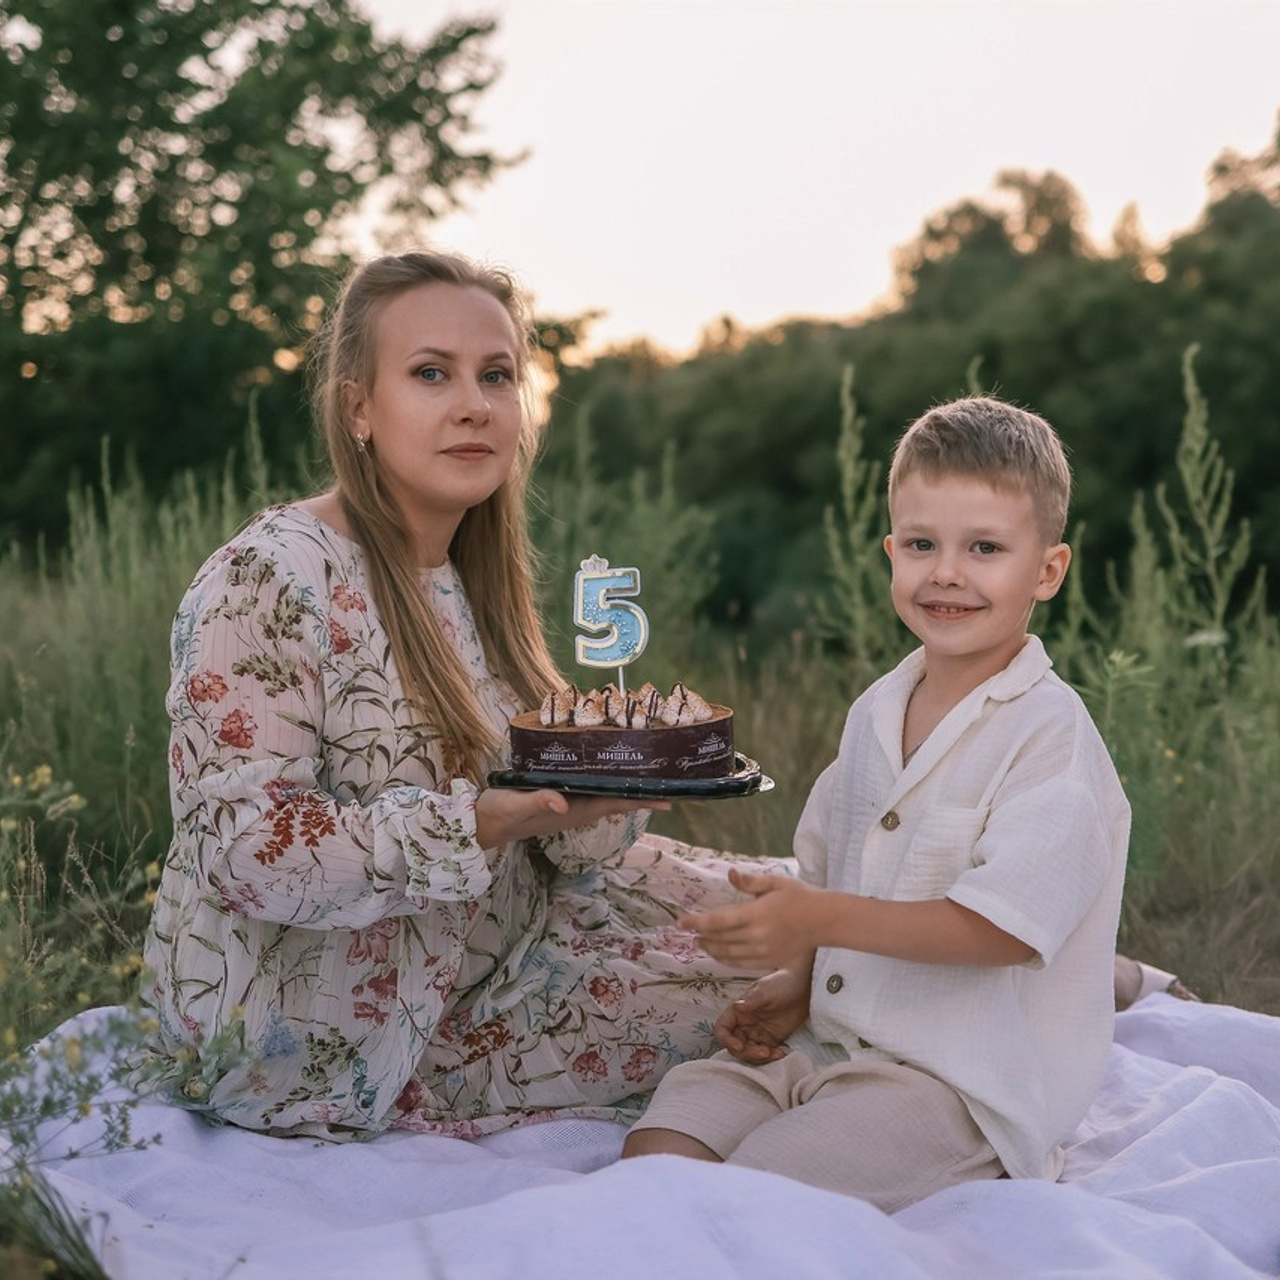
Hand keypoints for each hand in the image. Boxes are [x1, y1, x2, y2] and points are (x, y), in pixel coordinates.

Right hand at [474, 787, 665, 849]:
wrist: (479, 824)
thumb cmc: (498, 814)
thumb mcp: (516, 805)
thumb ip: (539, 802)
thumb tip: (564, 802)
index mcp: (572, 811)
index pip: (614, 804)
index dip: (641, 801)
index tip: (667, 797)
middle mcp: (576, 809)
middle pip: (616, 799)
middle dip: (641, 791)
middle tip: (668, 777)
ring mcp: (568, 804)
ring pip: (605, 794)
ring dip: (626, 785)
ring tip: (648, 771)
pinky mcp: (557, 797)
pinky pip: (589, 788)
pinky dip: (604, 779)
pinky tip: (609, 769)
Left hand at [679, 866, 828, 971]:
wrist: (824, 920)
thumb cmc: (800, 896)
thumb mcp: (775, 882)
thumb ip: (750, 882)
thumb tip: (730, 874)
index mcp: (756, 914)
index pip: (718, 920)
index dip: (697, 922)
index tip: (681, 922)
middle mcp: (757, 936)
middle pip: (720, 940)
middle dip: (702, 936)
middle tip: (689, 932)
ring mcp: (763, 951)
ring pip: (729, 954)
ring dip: (712, 950)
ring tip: (701, 944)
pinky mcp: (770, 961)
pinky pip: (742, 964)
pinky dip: (727, 960)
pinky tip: (720, 955)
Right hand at [715, 966, 811, 1063]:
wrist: (804, 987)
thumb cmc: (782, 983)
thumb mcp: (766, 990)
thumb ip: (752, 1000)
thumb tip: (736, 1006)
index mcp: (738, 1011)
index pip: (722, 1029)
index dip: (726, 1040)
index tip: (739, 1046)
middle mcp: (744, 1024)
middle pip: (735, 1046)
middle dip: (747, 1053)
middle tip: (764, 1052)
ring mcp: (757, 1033)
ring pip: (750, 1053)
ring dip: (759, 1058)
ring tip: (775, 1053)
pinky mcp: (771, 1040)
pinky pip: (766, 1055)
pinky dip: (771, 1058)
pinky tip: (782, 1053)